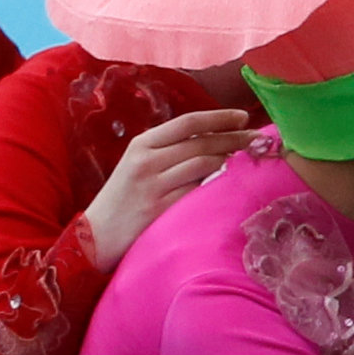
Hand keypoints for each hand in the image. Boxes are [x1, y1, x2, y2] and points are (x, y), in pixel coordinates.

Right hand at [79, 109, 250, 269]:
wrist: (95, 236)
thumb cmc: (125, 198)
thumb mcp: (139, 165)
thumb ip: (170, 150)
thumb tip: (216, 138)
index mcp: (141, 144)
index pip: (188, 123)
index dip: (219, 117)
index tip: (243, 117)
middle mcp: (146, 161)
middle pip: (201, 143)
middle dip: (234, 138)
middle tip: (258, 138)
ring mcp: (153, 186)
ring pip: (203, 165)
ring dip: (229, 161)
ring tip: (247, 158)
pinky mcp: (161, 209)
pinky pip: (197, 191)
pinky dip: (215, 185)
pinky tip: (229, 184)